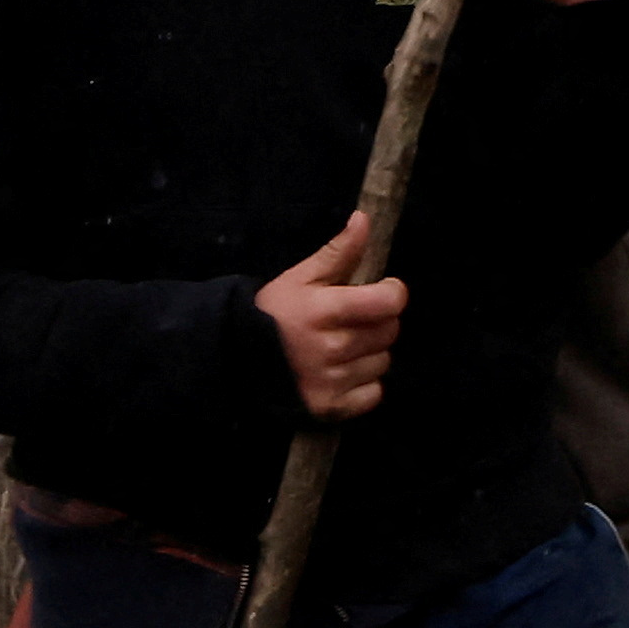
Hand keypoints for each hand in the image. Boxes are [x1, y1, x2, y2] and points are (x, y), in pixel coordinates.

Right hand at [256, 212, 402, 418]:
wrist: (236, 360)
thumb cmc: (273, 314)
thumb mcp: (299, 278)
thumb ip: (337, 252)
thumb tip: (364, 219)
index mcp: (324, 310)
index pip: (388, 302)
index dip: (392, 293)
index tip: (382, 291)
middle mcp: (331, 348)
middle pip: (389, 332)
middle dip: (378, 322)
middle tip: (355, 320)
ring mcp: (332, 381)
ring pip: (383, 362)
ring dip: (370, 353)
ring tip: (343, 347)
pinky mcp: (332, 408)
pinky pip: (374, 394)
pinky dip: (364, 384)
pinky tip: (342, 373)